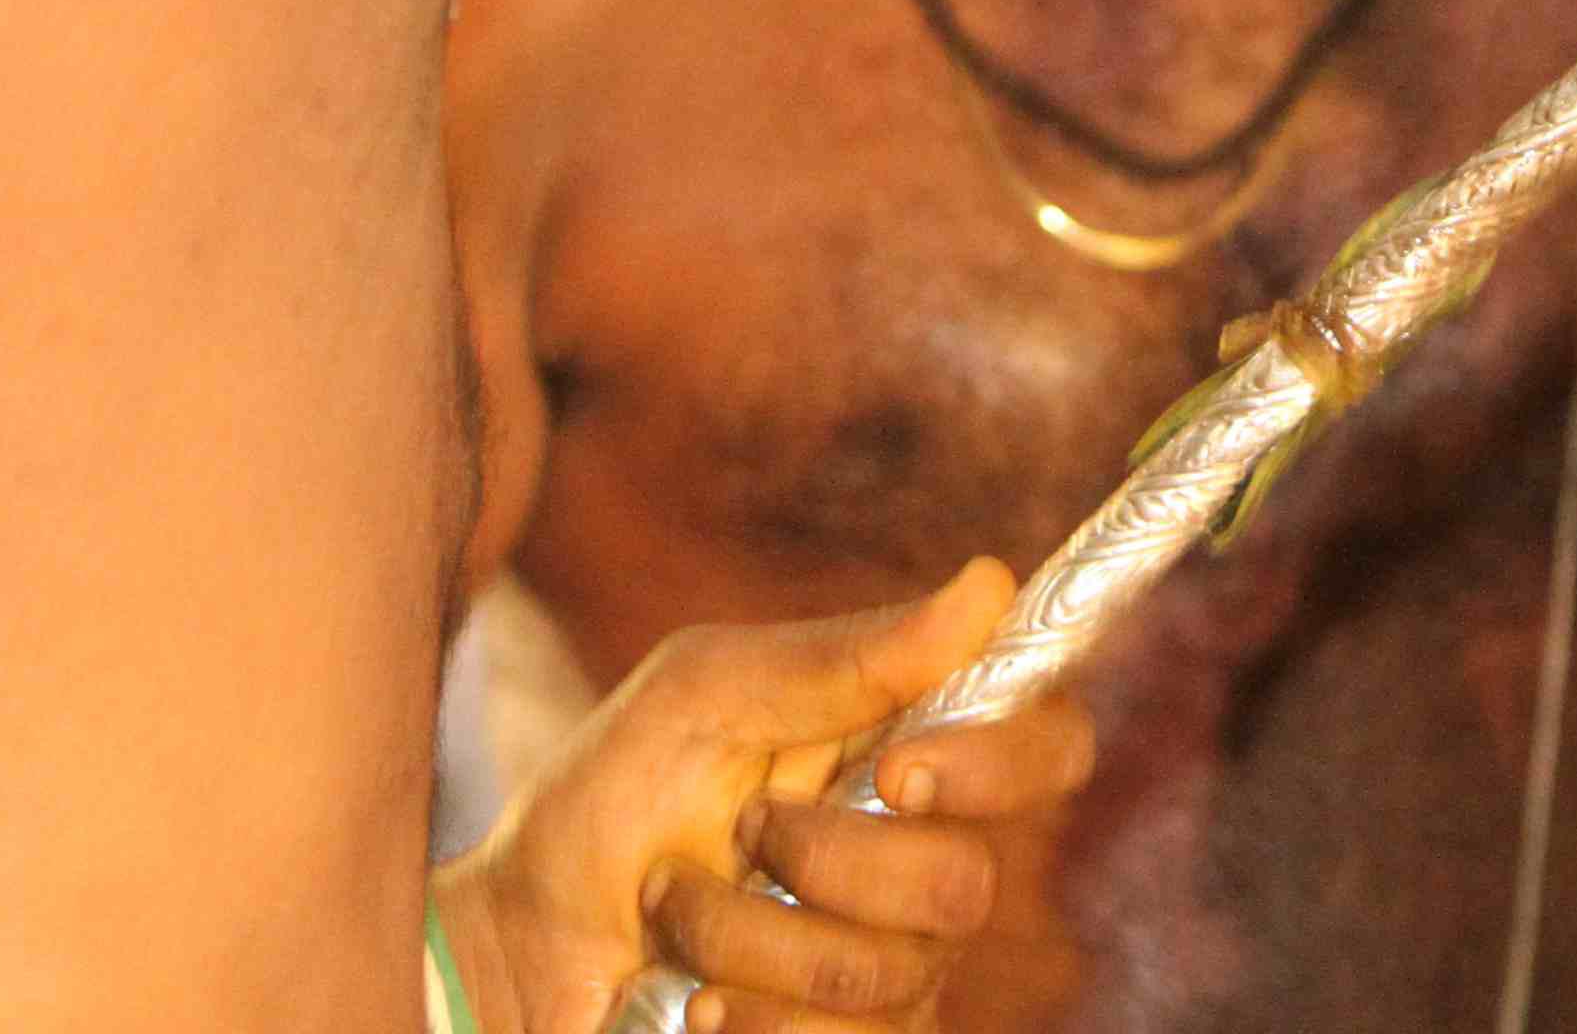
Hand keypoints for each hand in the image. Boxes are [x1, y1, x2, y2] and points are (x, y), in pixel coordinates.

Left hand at [434, 558, 1096, 1033]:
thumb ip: (842, 656)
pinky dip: (745, 1015)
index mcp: (910, 753)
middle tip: (739, 831)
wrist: (527, 941)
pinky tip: (696, 997)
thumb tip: (989, 585)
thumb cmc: (614, 798)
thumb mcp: (705, 695)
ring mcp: (897, 972)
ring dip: (749, 936)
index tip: (903, 766)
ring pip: (890, 974)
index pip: (1049, 747)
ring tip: (680, 912)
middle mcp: (925, 864)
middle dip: (822, 860)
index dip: (1006, 759)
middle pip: (968, 882)